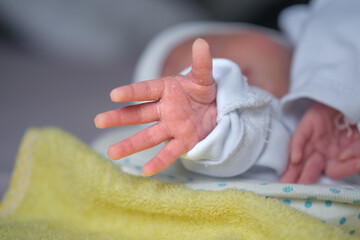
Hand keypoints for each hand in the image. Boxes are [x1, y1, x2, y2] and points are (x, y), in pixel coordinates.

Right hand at [94, 39, 216, 175]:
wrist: (218, 108)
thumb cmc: (205, 90)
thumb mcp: (205, 77)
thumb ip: (202, 63)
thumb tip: (200, 42)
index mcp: (166, 90)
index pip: (146, 90)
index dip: (131, 92)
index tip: (114, 95)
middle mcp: (164, 109)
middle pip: (139, 115)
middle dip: (120, 118)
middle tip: (99, 121)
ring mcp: (172, 127)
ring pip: (148, 136)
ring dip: (130, 144)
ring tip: (112, 153)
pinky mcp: (183, 141)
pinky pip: (170, 152)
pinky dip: (159, 161)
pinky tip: (145, 171)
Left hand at [281, 102, 359, 183]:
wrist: (345, 100)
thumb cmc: (354, 122)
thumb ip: (357, 152)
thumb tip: (344, 157)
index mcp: (336, 158)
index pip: (334, 171)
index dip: (338, 173)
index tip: (332, 180)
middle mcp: (322, 152)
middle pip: (310, 169)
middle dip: (303, 181)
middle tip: (293, 192)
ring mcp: (313, 141)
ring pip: (300, 159)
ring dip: (292, 170)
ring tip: (285, 182)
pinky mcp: (307, 126)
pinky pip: (300, 138)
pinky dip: (297, 147)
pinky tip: (295, 158)